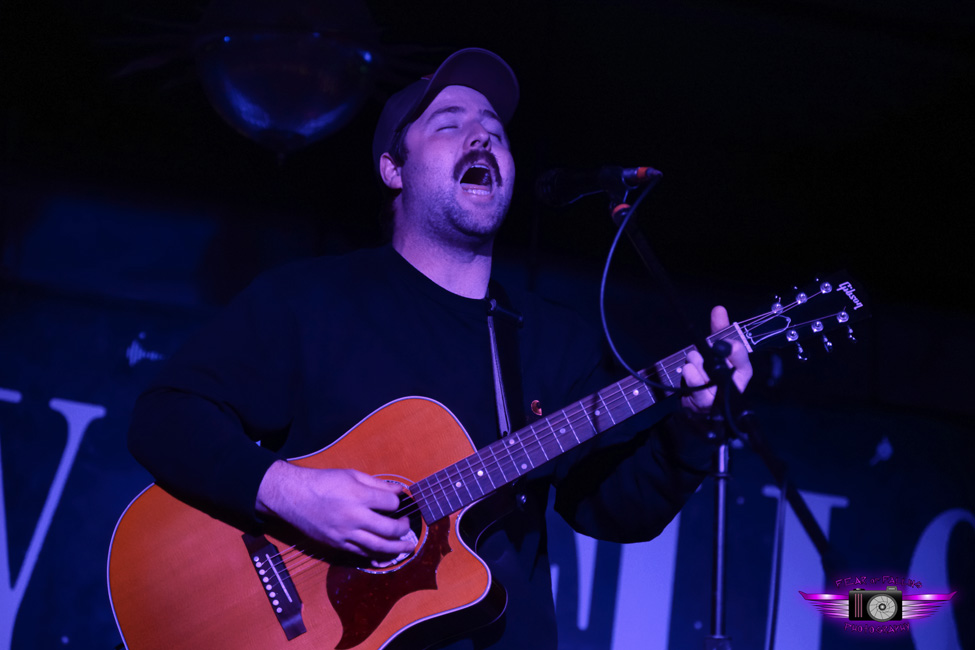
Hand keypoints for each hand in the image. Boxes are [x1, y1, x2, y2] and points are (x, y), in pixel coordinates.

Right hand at [256, 461, 414, 558]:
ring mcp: (345, 534)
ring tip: (407, 547)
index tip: (396, 502)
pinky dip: (376, 555)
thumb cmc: (323, 482)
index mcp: (359, 496)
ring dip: (397, 549)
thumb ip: (378, 484)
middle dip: (403, 529)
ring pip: (378, 547)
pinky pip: (361, 553)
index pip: (391, 504)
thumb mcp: (352, 475)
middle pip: (389, 530)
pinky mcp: (337, 544)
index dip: (398, 503)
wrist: (293, 497)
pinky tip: (385, 554)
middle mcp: (354, 518)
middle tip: (407, 526)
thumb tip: (399, 490)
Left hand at [680, 306, 752, 412]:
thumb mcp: (717, 351)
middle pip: (719, 363)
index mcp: (741, 370)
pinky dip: (688, 375)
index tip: (719, 343)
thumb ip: (719, 330)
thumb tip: (719, 309)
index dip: (730, 347)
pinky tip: (688, 373)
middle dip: (705, 355)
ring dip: (693, 364)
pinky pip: (693, 384)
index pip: (740, 355)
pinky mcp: (703, 405)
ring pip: (703, 371)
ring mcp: (718, 398)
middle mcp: (734, 385)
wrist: (699, 405)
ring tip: (692, 366)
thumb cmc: (711, 375)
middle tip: (699, 356)